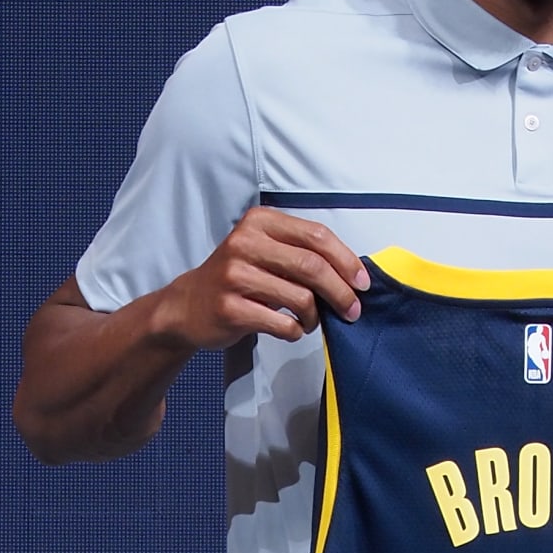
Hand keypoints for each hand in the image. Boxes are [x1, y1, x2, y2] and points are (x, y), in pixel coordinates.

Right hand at [159, 208, 369, 350]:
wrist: (189, 305)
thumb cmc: (238, 278)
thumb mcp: (265, 252)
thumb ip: (301, 254)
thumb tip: (350, 275)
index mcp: (260, 222)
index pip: (317, 236)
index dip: (346, 261)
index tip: (362, 283)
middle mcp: (245, 243)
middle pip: (312, 266)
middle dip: (340, 292)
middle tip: (352, 310)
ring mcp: (235, 275)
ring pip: (300, 297)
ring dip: (315, 316)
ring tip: (311, 321)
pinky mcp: (230, 307)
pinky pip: (282, 323)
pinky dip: (295, 331)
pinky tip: (291, 329)